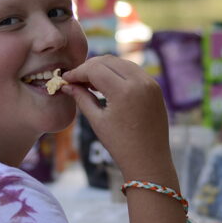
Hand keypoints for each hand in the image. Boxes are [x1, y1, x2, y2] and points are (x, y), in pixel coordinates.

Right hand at [61, 55, 172, 180]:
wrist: (149, 161)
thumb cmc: (121, 145)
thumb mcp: (97, 121)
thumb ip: (82, 98)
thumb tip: (66, 85)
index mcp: (124, 91)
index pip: (95, 69)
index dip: (77, 72)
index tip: (66, 79)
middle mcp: (140, 82)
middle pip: (108, 61)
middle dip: (89, 67)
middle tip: (75, 80)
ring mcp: (151, 83)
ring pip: (121, 63)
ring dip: (104, 68)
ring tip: (89, 83)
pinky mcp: (156, 87)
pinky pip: (133, 71)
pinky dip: (118, 73)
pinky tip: (106, 85)